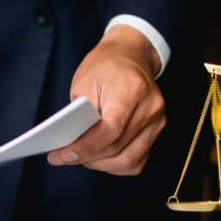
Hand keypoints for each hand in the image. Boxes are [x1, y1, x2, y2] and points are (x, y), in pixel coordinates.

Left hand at [47, 24, 164, 175]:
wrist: (130, 56)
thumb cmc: (105, 66)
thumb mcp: (83, 81)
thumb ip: (78, 113)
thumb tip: (70, 143)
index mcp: (132, 89)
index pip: (110, 129)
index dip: (85, 147)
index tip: (63, 155)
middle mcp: (150, 107)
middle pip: (117, 148)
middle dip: (87, 158)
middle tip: (63, 157)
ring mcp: (157, 120)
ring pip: (128, 160)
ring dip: (100, 164)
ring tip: (80, 158)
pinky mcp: (156, 130)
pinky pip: (136, 160)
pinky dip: (115, 164)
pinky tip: (99, 157)